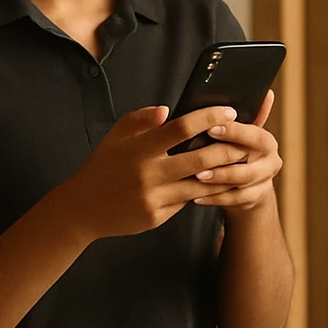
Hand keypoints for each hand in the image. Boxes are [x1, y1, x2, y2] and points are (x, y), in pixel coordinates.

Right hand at [57, 104, 251, 238]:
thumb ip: (139, 120)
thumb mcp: (114, 138)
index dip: (208, 117)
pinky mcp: (157, 217)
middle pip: (202, 158)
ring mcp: (153, 198)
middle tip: (245, 141)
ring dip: (224, 173)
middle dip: (229, 149)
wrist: (82, 209)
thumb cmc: (102, 167)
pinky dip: (201, 191)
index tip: (229, 111)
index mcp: (137, 150)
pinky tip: (213, 184)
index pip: (180, 128)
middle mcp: (147, 174)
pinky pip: (186, 201)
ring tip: (239, 163)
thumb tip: (166, 110)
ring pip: (201, 184)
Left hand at [193, 89, 282, 210]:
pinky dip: (215, 198)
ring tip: (197, 177)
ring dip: (219, 178)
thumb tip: (261, 91)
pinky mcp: (256, 198)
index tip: (210, 127)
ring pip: (243, 180)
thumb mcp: (236, 134)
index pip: (253, 133)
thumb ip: (240, 116)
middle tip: (199, 156)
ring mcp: (264, 180)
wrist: (247, 186)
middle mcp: (270, 159)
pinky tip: (195, 197)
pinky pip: (236, 200)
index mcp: (264, 140)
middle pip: (249, 158)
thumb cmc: (233, 152)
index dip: (233, 131)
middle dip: (223, 157)